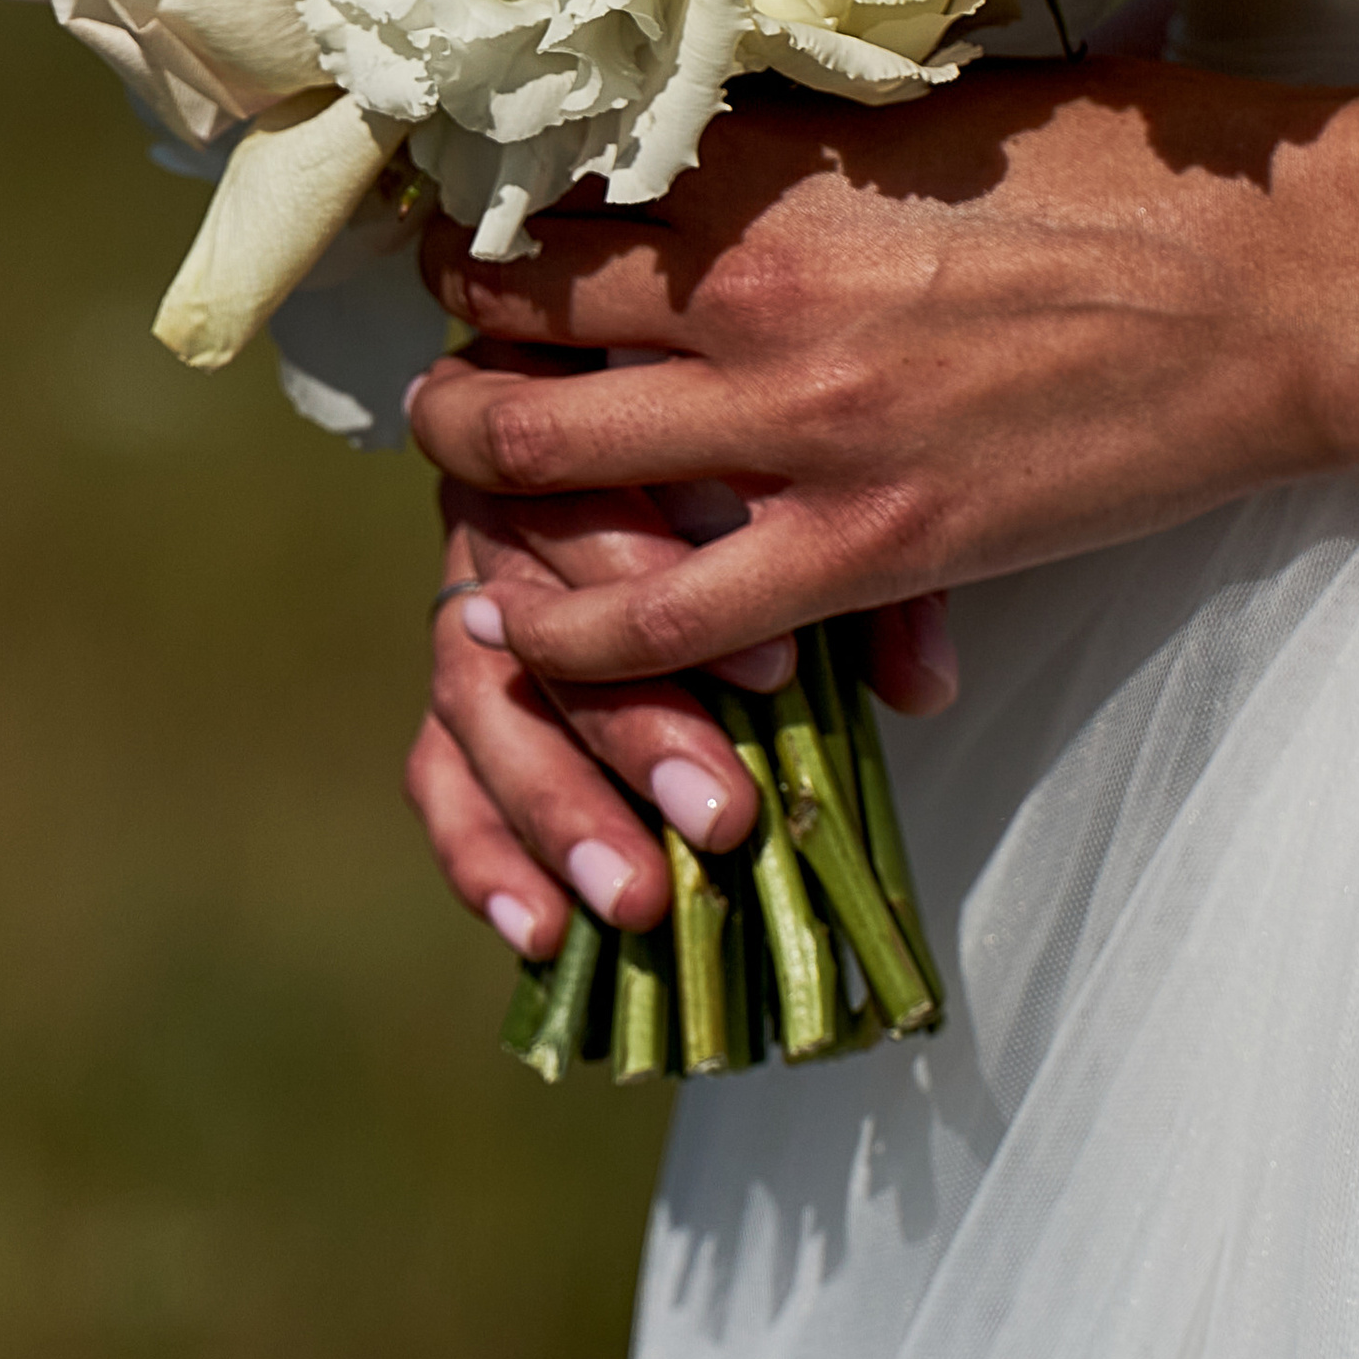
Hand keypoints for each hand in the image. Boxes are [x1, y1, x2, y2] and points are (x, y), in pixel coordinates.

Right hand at [403, 387, 958, 957]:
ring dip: (555, 807)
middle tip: (718, 814)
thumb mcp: (826, 487)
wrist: (675, 433)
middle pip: (528, 610)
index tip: (773, 668)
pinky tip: (538, 930)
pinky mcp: (454, 691)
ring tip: (638, 900)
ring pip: (476, 699)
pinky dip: (480, 852)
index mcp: (581, 427)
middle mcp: (503, 505)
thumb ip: (866, 572)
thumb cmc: (774, 462)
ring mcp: (466, 600)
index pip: (594, 490)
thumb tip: (920, 687)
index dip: (660, 580)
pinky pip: (438, 769)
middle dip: (627, 723)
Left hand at [407, 59, 1358, 689]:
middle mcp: (747, 290)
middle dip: (449, 337)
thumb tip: (714, 137)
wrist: (1278, 285)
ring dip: (474, 462)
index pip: (552, 190)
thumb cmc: (1127, 169)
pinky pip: (665, 611)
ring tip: (458, 470)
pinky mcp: (868, 547)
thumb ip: (803, 140)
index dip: (487, 214)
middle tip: (444, 347)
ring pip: (543, 460)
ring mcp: (798, 429)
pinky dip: (570, 626)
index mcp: (768, 169)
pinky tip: (526, 624)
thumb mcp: (930, 107)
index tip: (473, 228)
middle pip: (509, 321)